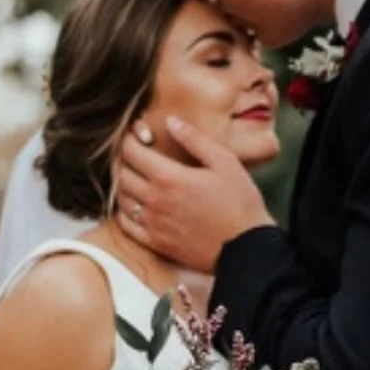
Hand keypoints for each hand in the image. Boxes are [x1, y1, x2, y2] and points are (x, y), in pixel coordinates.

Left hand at [116, 116, 273, 272]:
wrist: (247, 248)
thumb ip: (195, 140)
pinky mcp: (156, 243)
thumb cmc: (240, 204)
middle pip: (122, 174)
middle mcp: (155, 200)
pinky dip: (125, 212)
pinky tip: (137, 207)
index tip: (138, 137)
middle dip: (127, 160)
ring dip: (125, 186)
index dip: (130, 140)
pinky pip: (126, 225)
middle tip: (138, 156)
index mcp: (169, 177)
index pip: (131, 152)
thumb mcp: (225, 162)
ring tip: (138, 180)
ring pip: (121, 199)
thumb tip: (171, 122)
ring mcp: (153, 224)